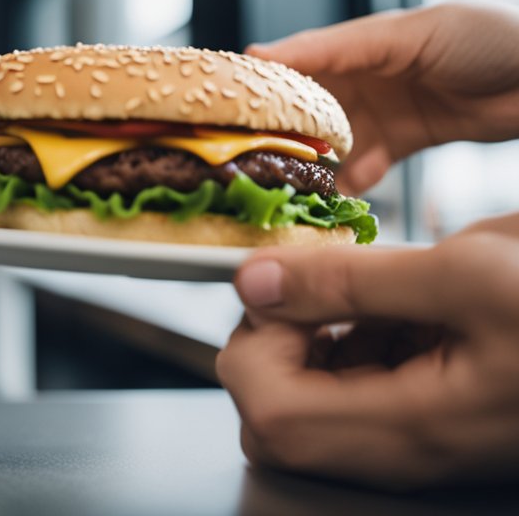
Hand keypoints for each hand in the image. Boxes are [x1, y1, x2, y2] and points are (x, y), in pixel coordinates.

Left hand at [216, 212, 518, 489]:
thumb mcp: (467, 273)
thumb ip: (351, 284)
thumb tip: (256, 280)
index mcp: (410, 425)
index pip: (267, 412)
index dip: (254, 343)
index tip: (283, 287)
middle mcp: (407, 448)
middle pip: (277, 420)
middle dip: (273, 345)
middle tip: (312, 286)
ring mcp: (422, 440)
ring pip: (313, 405)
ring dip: (315, 341)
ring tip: (369, 291)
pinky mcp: (438, 417)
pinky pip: (362, 391)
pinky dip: (356, 343)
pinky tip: (401, 305)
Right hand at [247, 3, 518, 194]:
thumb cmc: (486, 39)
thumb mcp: (405, 34)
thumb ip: (337, 46)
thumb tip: (262, 52)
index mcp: (356, 44)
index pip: (291, 64)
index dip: (257, 86)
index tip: (217, 111)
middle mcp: (362, 77)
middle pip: (305, 109)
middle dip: (278, 134)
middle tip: (248, 161)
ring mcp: (383, 110)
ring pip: (330, 143)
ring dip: (312, 163)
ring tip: (288, 186)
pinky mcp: (405, 139)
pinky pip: (366, 165)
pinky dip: (352, 181)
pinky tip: (340, 196)